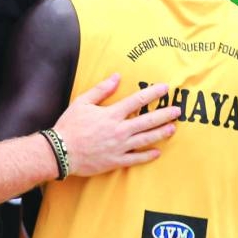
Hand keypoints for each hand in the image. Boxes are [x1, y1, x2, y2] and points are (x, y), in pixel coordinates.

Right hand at [53, 74, 179, 177]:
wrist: (60, 151)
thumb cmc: (69, 125)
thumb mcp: (82, 102)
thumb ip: (101, 90)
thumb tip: (116, 77)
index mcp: (111, 114)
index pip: (137, 101)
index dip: (153, 93)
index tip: (165, 88)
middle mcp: (119, 130)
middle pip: (147, 121)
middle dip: (164, 114)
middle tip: (177, 111)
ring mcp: (119, 147)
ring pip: (146, 139)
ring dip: (161, 133)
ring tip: (173, 128)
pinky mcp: (115, 161)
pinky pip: (135, 159)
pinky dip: (147, 156)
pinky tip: (157, 152)